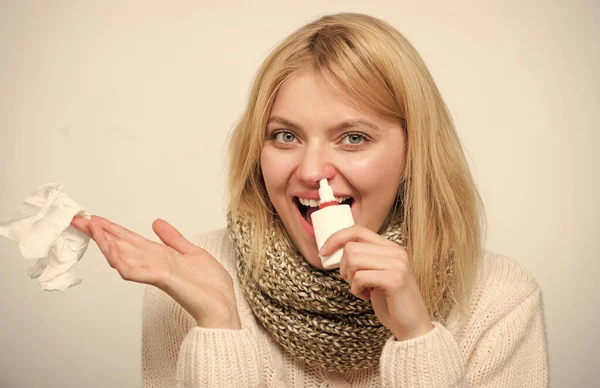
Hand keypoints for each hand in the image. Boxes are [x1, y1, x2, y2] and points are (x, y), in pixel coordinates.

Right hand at [71, 215, 240, 328]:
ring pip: (122, 257)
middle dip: (99, 233)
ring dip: (105, 243)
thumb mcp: (191, 251)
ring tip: (92, 227)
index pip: (129, 239)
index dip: (111, 229)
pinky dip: (122, 260)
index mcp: (158, 255)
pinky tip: (111, 250)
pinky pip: (135, 271)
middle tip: (79, 220)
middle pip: (120, 245)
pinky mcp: (161, 279)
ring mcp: (154, 271)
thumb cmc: (209, 284)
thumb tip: (156, 222)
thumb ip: (173, 238)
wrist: (222, 303)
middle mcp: (152, 263)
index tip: (93, 217)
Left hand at [319, 224, 432, 340]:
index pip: (358, 230)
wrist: (412, 326)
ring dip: (350, 279)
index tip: (323, 252)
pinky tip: (367, 297)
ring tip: (362, 290)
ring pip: (353, 260)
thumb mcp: (377, 274)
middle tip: (354, 283)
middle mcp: (396, 252)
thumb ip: (365, 258)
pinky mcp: (395, 279)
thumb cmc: (390, 301)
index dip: (336, 238)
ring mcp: (397, 264)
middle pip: (351, 247)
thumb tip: (334, 248)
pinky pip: (360, 277)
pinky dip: (356, 290)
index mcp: (391, 247)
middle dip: (344, 268)